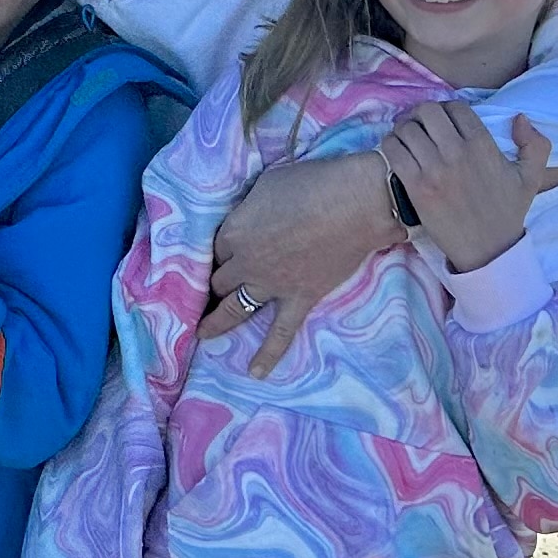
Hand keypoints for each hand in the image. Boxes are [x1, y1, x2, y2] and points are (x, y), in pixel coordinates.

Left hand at [200, 152, 390, 377]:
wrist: (354, 205)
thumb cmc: (312, 184)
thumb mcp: (269, 185)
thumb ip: (252, 208)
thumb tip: (253, 218)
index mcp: (234, 232)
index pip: (217, 247)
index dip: (222, 250)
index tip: (226, 252)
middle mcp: (245, 263)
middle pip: (221, 279)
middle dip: (216, 283)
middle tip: (212, 291)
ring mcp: (271, 286)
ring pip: (235, 308)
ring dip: (217, 322)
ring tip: (203, 334)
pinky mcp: (299, 300)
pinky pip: (280, 333)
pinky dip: (268, 354)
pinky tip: (255, 372)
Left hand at [379, 102, 557, 272]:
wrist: (488, 250)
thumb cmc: (507, 213)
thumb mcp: (531, 177)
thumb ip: (535, 144)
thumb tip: (519, 118)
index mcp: (483, 145)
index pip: (455, 107)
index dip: (446, 109)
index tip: (441, 120)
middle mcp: (457, 152)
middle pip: (427, 111)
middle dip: (420, 114)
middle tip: (419, 125)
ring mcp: (434, 169)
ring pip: (407, 128)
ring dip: (403, 128)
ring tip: (406, 138)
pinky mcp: (415, 186)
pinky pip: (393, 151)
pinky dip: (390, 145)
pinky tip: (397, 152)